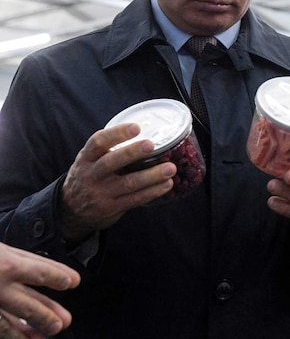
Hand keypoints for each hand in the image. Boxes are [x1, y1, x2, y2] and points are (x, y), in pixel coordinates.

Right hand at [0, 243, 79, 338]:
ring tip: (47, 336)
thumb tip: (47, 272)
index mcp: (5, 263)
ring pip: (9, 322)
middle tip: (65, 322)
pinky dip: (11, 334)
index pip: (39, 271)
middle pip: (27, 303)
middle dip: (47, 314)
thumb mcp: (1, 250)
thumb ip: (21, 261)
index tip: (74, 282)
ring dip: (28, 332)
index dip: (58, 277)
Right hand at [60, 123, 177, 242]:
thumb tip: (147, 132)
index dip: (116, 133)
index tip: (136, 127)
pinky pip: (134, 199)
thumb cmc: (89, 177)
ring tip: (170, 168)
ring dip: (151, 175)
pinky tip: (166, 185)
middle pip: (111, 162)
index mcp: (86, 158)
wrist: (71, 211)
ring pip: (128, 183)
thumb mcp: (89, 161)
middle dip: (132, 152)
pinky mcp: (111, 208)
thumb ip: (108, 150)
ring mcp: (101, 193)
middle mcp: (91, 175)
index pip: (98, 142)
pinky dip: (152, 192)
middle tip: (151, 145)